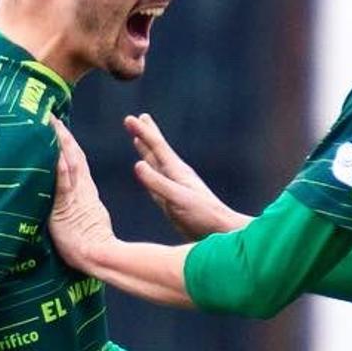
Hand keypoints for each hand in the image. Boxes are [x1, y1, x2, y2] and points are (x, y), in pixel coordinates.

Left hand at [50, 118, 115, 270]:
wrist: (99, 256)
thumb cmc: (91, 246)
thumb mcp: (86, 220)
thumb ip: (76, 207)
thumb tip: (67, 204)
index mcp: (86, 192)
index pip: (76, 162)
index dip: (68, 144)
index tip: (59, 127)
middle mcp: (82, 189)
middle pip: (73, 156)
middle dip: (63, 135)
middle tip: (51, 117)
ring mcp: (75, 196)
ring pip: (68, 163)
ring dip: (59, 143)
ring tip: (50, 125)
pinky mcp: (67, 206)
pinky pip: (62, 183)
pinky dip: (58, 166)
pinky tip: (52, 153)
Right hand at [124, 113, 249, 239]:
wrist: (221, 232)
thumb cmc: (203, 215)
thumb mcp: (178, 199)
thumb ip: (157, 183)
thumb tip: (137, 165)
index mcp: (177, 171)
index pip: (157, 146)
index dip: (143, 132)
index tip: (129, 118)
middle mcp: (175, 175)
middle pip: (157, 150)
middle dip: (146, 134)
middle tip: (135, 118)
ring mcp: (174, 187)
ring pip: (156, 163)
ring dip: (146, 150)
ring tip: (138, 139)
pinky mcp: (172, 200)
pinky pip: (155, 180)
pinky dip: (149, 171)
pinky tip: (146, 169)